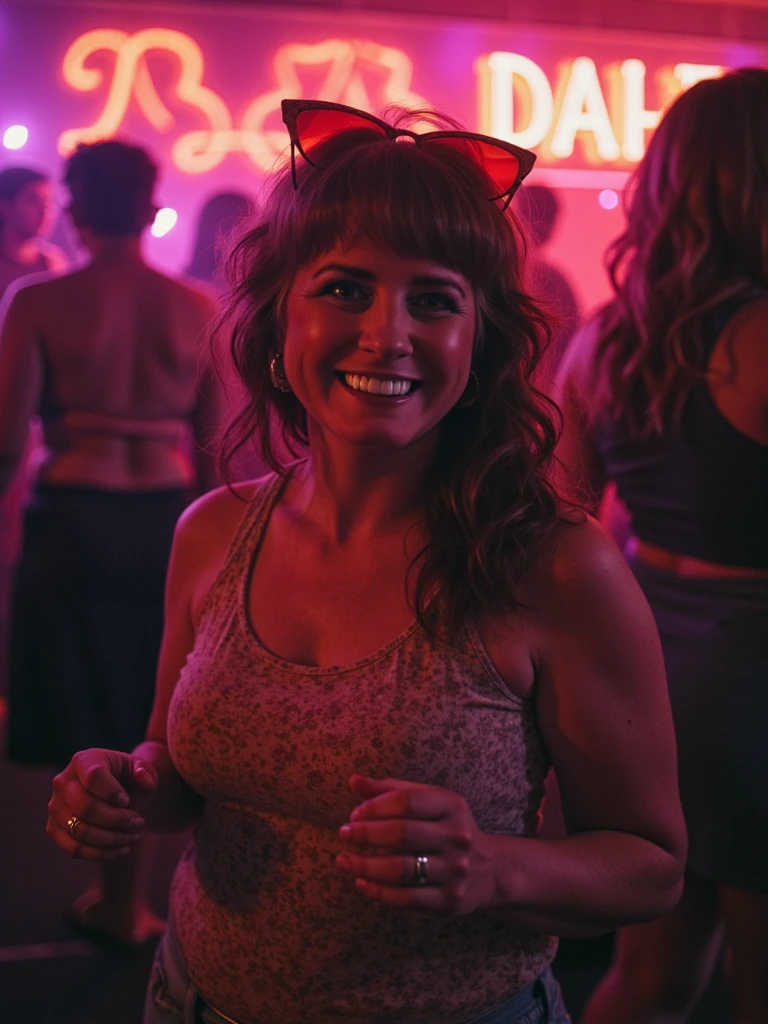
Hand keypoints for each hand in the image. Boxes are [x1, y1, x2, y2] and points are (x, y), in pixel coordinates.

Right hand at [47, 748, 157, 860]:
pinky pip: (74, 849)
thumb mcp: (142, 770)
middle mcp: (63, 782)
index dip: (112, 792)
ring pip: (80, 832)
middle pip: (86, 808)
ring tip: (134, 837)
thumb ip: (146, 771)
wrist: (116, 796)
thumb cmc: (129, 779)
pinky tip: (122, 850)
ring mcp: (55, 807)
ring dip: (112, 839)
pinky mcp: (54, 829)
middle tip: (139, 822)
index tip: (127, 800)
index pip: (93, 777)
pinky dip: (101, 854)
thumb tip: (142, 777)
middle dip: (117, 820)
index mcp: (83, 760)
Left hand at [336, 775, 496, 913]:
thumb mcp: (428, 802)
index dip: (376, 806)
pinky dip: (378, 892)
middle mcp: (457, 837)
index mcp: (452, 806)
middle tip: (343, 834)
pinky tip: (360, 883)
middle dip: (366, 834)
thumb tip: (354, 781)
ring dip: (365, 866)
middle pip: (403, 834)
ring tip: (343, 861)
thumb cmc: (446, 828)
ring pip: (401, 869)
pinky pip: (406, 898)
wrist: (489, 870)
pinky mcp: (449, 900)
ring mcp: (455, 870)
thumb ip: (390, 790)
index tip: (354, 814)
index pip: (408, 801)